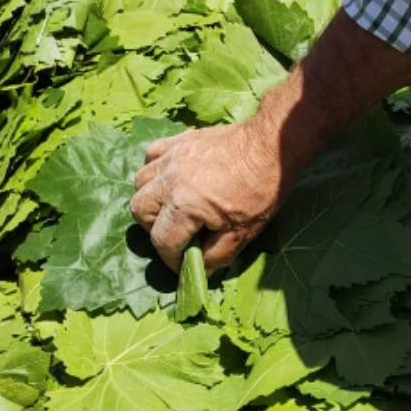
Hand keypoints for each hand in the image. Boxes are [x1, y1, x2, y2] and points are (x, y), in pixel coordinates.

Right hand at [130, 121, 287, 273]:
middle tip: (178, 235)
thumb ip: (217, 255)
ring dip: (152, 201)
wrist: (271, 146)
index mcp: (184, 206)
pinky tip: (171, 179)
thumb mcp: (243, 233)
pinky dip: (154, 171)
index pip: (162, 241)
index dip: (171, 259)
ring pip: (140, 183)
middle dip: (155, 229)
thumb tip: (201, 269)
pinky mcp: (178, 141)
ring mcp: (171, 157)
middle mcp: (169, 181)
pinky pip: (151, 156)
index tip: (183, 263)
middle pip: (140, 211)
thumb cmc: (261, 191)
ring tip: (173, 208)